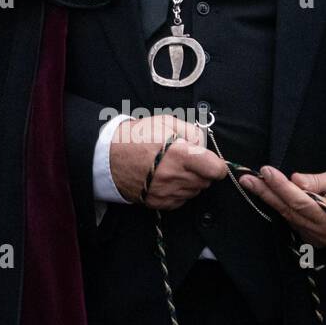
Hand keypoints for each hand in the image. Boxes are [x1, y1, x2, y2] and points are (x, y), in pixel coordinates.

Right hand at [108, 115, 225, 209]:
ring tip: (172, 168)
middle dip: (201, 171)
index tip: (208, 160)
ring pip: (195, 191)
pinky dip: (178, 191)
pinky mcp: (160, 203)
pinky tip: (165, 178)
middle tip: (185, 160)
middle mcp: (176, 177)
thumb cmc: (136, 136)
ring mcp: (168, 192)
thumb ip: (192, 131)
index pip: (217, 170)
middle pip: (207, 181)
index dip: (216, 164)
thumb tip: (205, 144)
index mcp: (181, 155)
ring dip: (190, 181)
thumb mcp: (165, 121)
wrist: (108, 156)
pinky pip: (181, 200)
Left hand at [239, 167, 325, 247]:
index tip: (266, 171)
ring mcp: (315, 237)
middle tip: (246, 179)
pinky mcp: (308, 237)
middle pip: (290, 210)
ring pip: (286, 215)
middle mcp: (323, 231)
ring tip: (249, 182)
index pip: (302, 202)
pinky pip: (289, 220)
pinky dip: (276, 206)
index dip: (282, 187)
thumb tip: (295, 179)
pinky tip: (263, 193)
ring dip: (267, 198)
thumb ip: (318, 181)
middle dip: (267, 192)